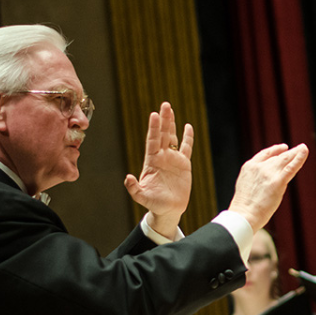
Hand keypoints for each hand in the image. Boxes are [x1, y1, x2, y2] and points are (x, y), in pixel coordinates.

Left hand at [124, 102, 193, 236]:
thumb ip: (134, 188)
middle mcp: (162, 157)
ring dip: (172, 123)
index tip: (154, 115)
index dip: (153, 128)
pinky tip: (188, 126)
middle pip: (162, 134)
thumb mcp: (142, 197)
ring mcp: (173, 159)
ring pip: (172, 137)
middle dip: (163, 120)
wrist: (168, 209)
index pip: (152, 141)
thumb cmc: (154, 203)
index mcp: (152, 161)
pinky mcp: (184, 164)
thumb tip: (127, 177)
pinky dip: (188, 137)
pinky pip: (186, 148)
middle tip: (164, 104)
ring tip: (170, 109)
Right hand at [227, 144, 309, 231]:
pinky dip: (299, 158)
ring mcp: (269, 173)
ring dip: (296, 153)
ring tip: (303, 148)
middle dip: (289, 152)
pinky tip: (304, 151)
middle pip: (277, 157)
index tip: (283, 148)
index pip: (265, 154)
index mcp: (249, 167)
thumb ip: (256, 179)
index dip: (275, 150)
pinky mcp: (278, 182)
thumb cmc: (244, 207)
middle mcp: (259, 167)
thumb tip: (267, 181)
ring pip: (285, 159)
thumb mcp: (246, 186)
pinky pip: (291, 167)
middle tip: (298, 148)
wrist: (244, 214)